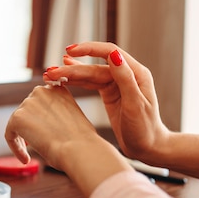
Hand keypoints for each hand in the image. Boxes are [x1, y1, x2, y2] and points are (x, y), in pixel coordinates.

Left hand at [5, 84, 132, 196]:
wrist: (79, 148)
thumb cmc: (82, 141)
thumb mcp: (72, 119)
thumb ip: (56, 116)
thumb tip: (45, 127)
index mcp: (58, 89)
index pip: (41, 102)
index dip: (39, 119)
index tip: (42, 134)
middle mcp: (42, 91)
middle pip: (27, 111)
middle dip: (29, 127)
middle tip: (32, 146)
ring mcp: (28, 102)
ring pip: (18, 123)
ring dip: (22, 138)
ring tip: (29, 156)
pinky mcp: (17, 117)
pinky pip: (10, 134)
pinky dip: (15, 147)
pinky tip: (25, 159)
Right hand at [43, 42, 170, 161]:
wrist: (149, 148)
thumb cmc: (145, 130)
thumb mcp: (135, 105)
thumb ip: (125, 79)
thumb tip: (113, 55)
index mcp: (136, 73)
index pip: (109, 52)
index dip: (89, 49)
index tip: (70, 50)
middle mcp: (126, 74)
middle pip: (95, 65)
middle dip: (72, 68)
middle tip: (50, 72)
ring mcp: (117, 83)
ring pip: (90, 74)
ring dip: (70, 73)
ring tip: (50, 74)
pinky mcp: (110, 93)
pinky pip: (90, 82)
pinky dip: (76, 80)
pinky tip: (63, 76)